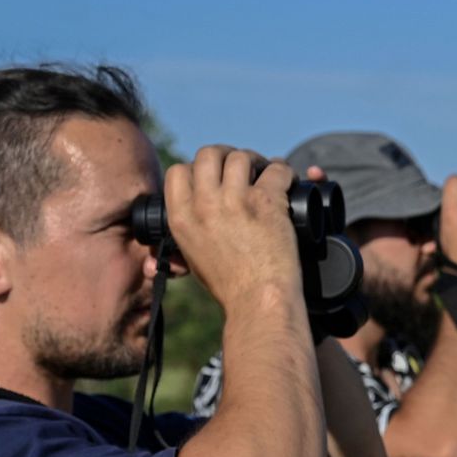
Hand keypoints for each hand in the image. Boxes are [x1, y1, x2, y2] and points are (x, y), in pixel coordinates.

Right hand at [162, 146, 301, 308]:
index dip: (197, 168)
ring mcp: (234, 201)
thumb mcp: (192, 259)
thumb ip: (182, 239)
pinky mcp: (266, 203)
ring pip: (241, 157)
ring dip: (256, 160)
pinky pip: (276, 170)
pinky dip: (284, 171)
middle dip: (227, 155)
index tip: (214, 176)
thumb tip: (170, 238)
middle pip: (209, 154)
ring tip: (265, 171)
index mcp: (180, 218)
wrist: (257, 301)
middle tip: (243, 167)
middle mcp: (203, 205)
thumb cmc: (229, 286)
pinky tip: (286, 179)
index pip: (178, 171)